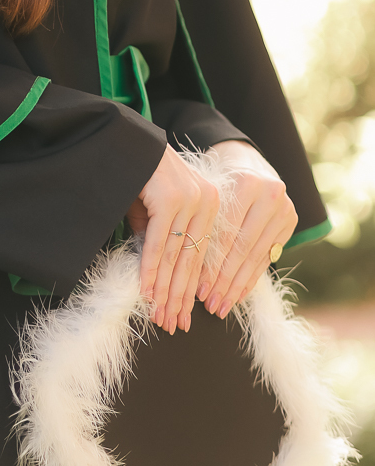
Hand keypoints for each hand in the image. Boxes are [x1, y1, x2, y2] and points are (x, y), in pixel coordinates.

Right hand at [126, 146, 219, 334]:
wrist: (127, 140)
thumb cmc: (140, 174)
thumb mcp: (156, 210)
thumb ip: (163, 238)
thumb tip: (160, 277)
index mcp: (212, 205)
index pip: (201, 255)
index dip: (190, 288)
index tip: (183, 315)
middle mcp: (207, 202)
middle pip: (191, 260)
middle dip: (179, 296)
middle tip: (172, 324)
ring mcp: (191, 200)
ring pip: (176, 255)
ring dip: (165, 289)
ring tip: (160, 315)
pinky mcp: (171, 198)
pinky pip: (160, 242)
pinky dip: (151, 269)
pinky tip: (147, 290)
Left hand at [198, 140, 296, 318]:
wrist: (245, 159)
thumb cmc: (213, 179)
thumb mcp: (203, 192)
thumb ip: (195, 221)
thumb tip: (175, 265)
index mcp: (245, 183)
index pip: (226, 234)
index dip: (211, 264)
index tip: (196, 290)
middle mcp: (270, 194)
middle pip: (243, 248)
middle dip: (224, 280)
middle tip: (210, 305)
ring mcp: (284, 208)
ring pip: (257, 256)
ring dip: (238, 285)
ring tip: (222, 306)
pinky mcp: (290, 222)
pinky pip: (268, 256)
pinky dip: (251, 277)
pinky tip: (238, 295)